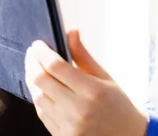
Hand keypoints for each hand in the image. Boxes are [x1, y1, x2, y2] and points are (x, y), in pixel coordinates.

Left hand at [25, 29, 147, 135]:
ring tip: (34, 68)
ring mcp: (69, 126)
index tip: (38, 45)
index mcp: (92, 90)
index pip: (56, 66)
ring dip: (32, 80)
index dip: (42, 53)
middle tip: (32, 54)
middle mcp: (78, 109)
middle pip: (41, 81)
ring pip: (37, 97)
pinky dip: (38, 98)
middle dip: (32, 63)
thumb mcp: (104, 76)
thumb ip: (83, 55)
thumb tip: (70, 32)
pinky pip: (41, 114)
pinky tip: (41, 88)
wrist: (126, 135)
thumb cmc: (117, 104)